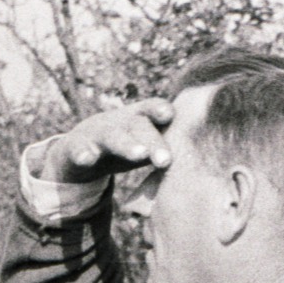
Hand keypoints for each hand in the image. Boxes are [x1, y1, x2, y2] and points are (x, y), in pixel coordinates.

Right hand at [41, 98, 175, 184]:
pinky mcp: (76, 147)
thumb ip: (172, 153)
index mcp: (141, 120)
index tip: (171, 117)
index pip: (154, 110)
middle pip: (138, 125)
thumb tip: (207, 172)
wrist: (83, 152)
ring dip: (126, 144)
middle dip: (152, 141)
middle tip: (165, 159)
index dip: (162, 111)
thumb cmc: (130, 148)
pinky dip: (84, 153)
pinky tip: (88, 158)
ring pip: (112, 136)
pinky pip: (80, 149)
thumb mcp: (150, 148)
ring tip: (138, 154)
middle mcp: (121, 122)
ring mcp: (97, 133)